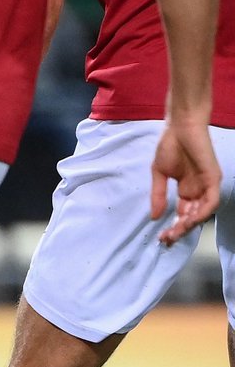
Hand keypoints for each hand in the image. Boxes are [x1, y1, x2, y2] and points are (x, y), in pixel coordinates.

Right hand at [151, 118, 220, 245]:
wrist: (180, 127)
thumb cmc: (169, 146)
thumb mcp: (158, 174)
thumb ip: (157, 196)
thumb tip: (154, 216)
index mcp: (186, 190)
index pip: (182, 215)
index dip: (173, 227)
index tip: (161, 237)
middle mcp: (198, 190)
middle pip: (192, 217)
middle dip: (179, 230)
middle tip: (166, 239)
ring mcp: (206, 185)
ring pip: (202, 213)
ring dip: (189, 225)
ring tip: (175, 232)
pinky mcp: (213, 179)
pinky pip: (210, 202)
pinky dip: (201, 213)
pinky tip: (188, 220)